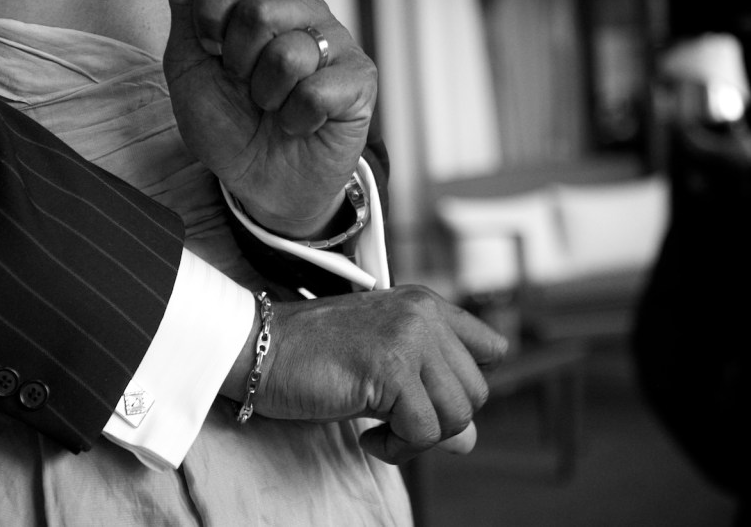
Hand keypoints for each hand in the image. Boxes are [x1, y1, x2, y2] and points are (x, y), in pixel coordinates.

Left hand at [162, 0, 376, 237]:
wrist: (258, 183)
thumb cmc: (227, 124)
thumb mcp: (190, 65)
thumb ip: (187, 3)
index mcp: (264, 1)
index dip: (208, 19)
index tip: (212, 53)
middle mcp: (304, 13)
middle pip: (258, 10)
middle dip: (238, 65)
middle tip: (249, 89)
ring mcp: (337, 44)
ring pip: (288, 55)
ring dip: (267, 98)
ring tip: (276, 108)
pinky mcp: (361, 81)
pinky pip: (317, 91)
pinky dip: (296, 119)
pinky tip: (301, 123)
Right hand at [225, 286, 508, 464]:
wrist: (259, 348)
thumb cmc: (312, 356)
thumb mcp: (381, 369)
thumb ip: (429, 394)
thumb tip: (468, 442)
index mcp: (425, 303)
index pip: (491, 348)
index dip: (463, 384)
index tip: (425, 398)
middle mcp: (424, 314)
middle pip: (477, 391)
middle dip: (440, 422)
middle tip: (394, 424)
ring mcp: (410, 338)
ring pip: (457, 415)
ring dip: (419, 439)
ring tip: (379, 431)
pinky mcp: (392, 369)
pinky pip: (424, 432)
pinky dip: (397, 448)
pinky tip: (367, 436)